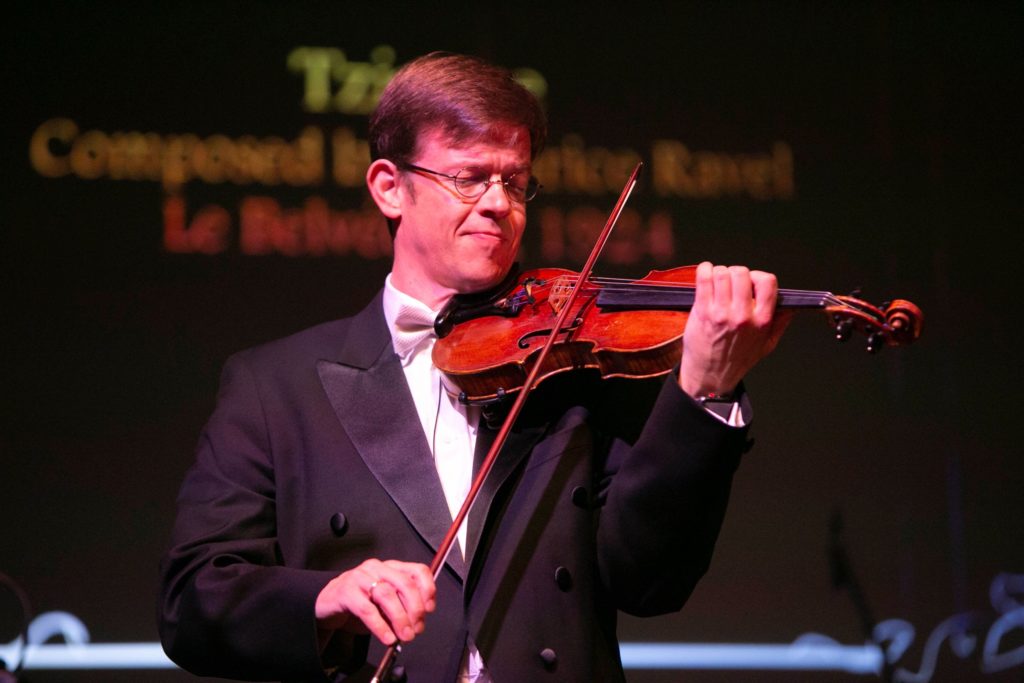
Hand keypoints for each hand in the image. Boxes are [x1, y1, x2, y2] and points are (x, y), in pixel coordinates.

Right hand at [315, 559, 435, 646]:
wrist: (326, 603)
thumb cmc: (360, 602)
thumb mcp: (385, 604)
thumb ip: (401, 607)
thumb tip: (417, 624)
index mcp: (391, 568)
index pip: (417, 571)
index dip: (427, 590)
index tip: (430, 609)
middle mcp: (377, 568)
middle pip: (405, 584)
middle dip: (415, 609)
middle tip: (417, 629)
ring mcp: (361, 577)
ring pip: (387, 595)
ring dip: (400, 618)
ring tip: (404, 636)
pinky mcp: (346, 591)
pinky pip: (367, 609)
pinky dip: (380, 626)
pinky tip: (387, 637)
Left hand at [678, 262, 791, 397]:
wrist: (710, 375)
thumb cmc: (737, 359)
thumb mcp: (767, 344)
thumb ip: (780, 323)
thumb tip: (791, 305)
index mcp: (761, 320)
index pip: (767, 282)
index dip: (758, 276)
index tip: (751, 282)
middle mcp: (742, 316)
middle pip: (742, 273)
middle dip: (736, 272)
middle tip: (731, 281)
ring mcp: (721, 313)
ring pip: (722, 273)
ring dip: (719, 272)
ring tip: (717, 280)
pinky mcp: (702, 312)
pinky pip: (704, 279)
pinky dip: (704, 270)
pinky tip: (706, 274)